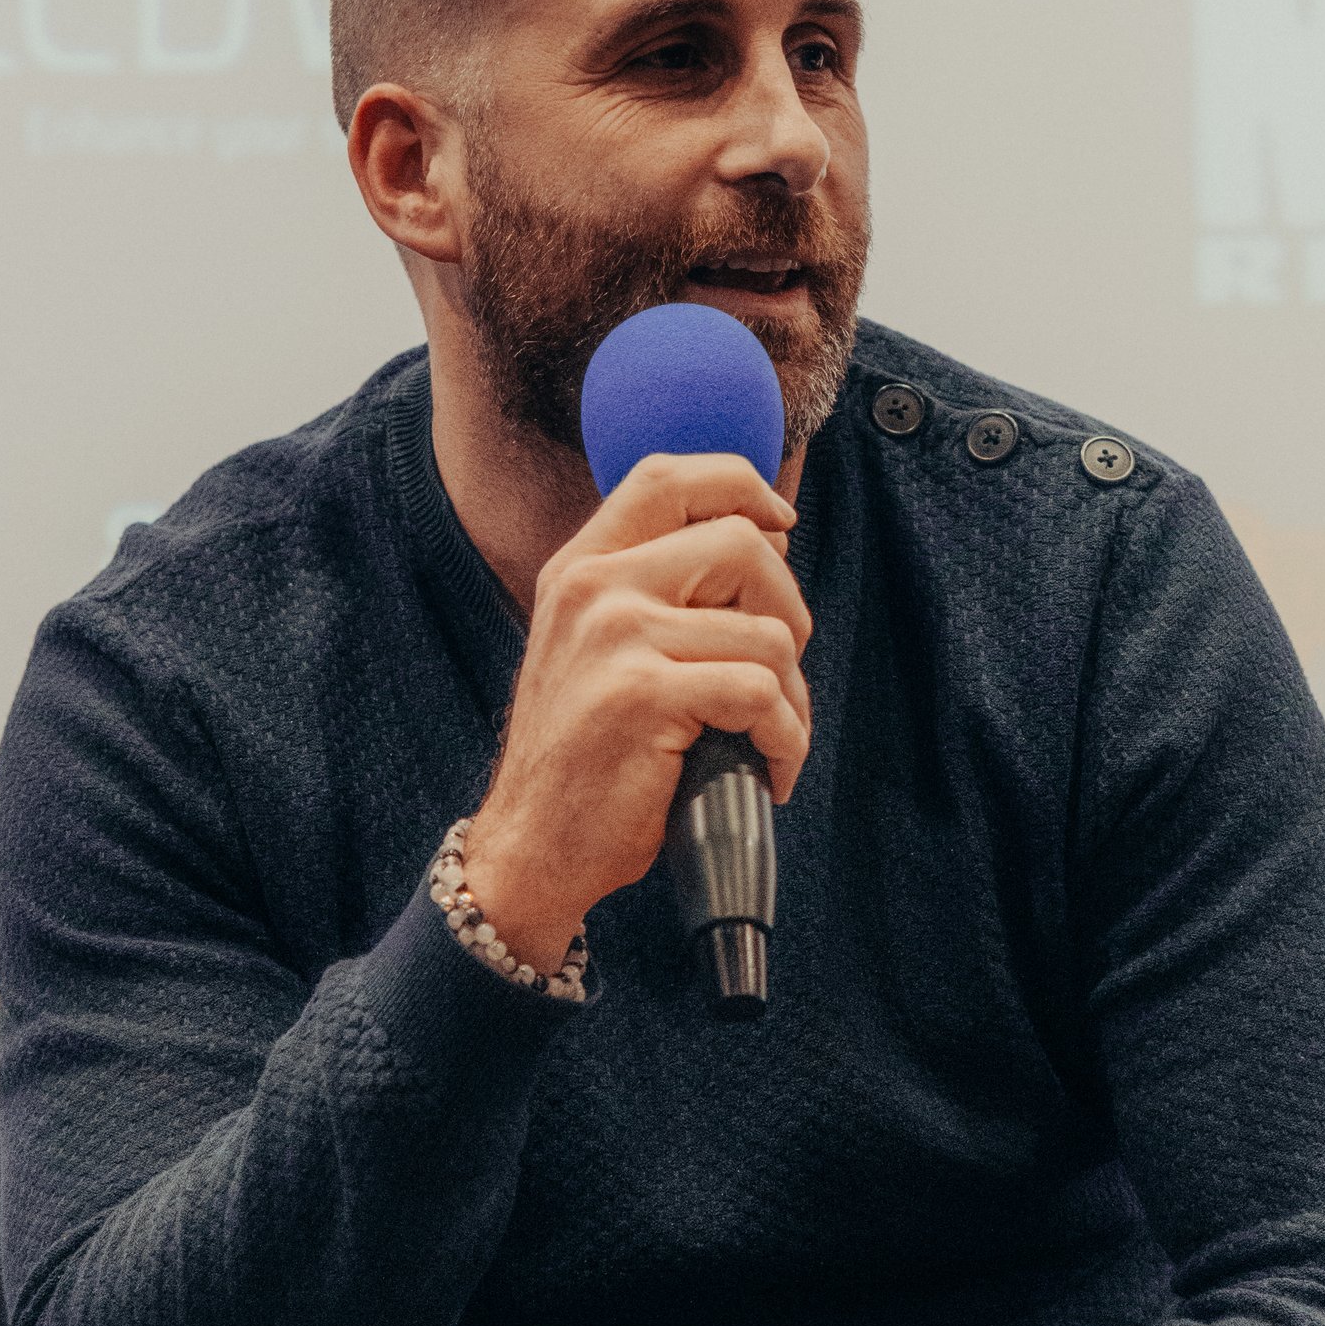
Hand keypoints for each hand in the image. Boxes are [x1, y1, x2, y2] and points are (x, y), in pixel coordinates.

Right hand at [464, 454, 812, 966]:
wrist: (531, 848)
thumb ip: (662, 589)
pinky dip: (785, 740)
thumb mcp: (602, 648)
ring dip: (793, 698)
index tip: (781, 524)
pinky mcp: (642, 695)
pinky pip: (761, 693)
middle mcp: (594, 587)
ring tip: (769, 739)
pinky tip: (766, 770)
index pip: (669, 477)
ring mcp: (616, 637)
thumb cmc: (587, 756)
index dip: (740, 486)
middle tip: (777, 675)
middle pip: (742, 544)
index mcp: (583, 566)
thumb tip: (769, 535)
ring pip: (768, 632)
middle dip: (789, 610)